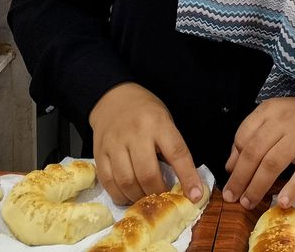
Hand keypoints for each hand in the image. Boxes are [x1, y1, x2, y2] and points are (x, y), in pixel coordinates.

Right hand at [89, 82, 202, 204]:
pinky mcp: (99, 152)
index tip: (195, 196)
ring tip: (146, 197)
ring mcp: (115, 143)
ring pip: (126, 181)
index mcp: (158, 123)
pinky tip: (128, 195)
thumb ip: (172, 148)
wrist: (114, 98)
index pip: (177, 153)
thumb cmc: (146, 112)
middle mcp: (136, 132)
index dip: (188, 177)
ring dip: (138, 196)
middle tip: (163, 197)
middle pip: (148, 173)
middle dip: (158, 192)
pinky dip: (120, 194)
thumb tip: (183, 183)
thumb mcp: (165, 121)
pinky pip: (108, 181)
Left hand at [223, 97, 294, 209]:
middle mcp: (283, 120)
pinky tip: (282, 202)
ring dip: (258, 186)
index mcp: (267, 111)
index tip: (230, 181)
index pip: (243, 136)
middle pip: (255, 151)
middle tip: (232, 198)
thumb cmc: (294, 122)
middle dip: (241, 177)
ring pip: (274, 163)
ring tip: (249, 203)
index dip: (234, 162)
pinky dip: (293, 188)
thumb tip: (230, 168)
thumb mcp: (270, 122)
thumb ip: (249, 140)